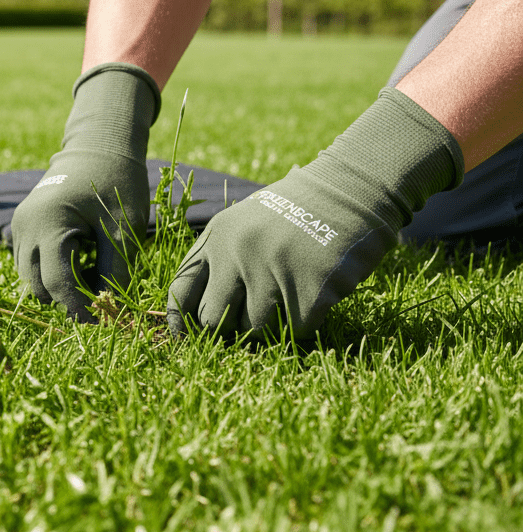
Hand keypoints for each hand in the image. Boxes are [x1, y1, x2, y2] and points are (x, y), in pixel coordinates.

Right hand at [12, 64, 159, 320]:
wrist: (97, 148)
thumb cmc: (115, 182)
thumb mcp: (122, 226)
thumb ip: (115, 269)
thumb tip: (109, 309)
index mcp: (48, 223)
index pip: (57, 282)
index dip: (79, 307)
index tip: (102, 322)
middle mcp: (25, 227)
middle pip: (39, 286)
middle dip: (68, 300)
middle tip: (102, 303)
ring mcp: (18, 228)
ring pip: (31, 279)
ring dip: (58, 287)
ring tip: (92, 278)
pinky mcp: (21, 229)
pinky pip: (30, 265)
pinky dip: (51, 273)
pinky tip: (79, 264)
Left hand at [167, 88, 462, 339]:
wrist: (351, 191)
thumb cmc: (296, 213)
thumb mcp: (244, 224)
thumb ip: (220, 261)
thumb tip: (201, 317)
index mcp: (217, 237)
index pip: (180, 289)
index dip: (180, 321)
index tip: (184, 340)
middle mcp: (236, 253)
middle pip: (212, 319)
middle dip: (227, 330)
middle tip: (246, 325)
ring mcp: (271, 270)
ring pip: (254, 329)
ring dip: (270, 325)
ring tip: (288, 299)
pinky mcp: (307, 289)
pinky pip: (295, 329)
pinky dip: (304, 321)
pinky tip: (315, 294)